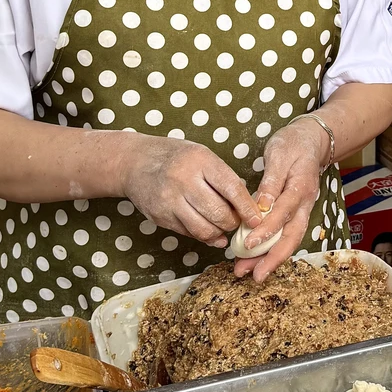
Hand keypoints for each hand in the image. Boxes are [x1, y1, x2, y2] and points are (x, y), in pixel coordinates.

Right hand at [118, 135, 261, 247]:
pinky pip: (188, 233)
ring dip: (219, 233)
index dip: (247, 208)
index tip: (257, 219)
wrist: (134, 162)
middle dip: (233, 223)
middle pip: (219, 213)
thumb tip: (246, 206)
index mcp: (200, 160)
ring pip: (204, 229)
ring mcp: (169, 200)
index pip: (231, 188)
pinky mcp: (160, 216)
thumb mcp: (202, 156)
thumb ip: (223, 178)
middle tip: (237, 221)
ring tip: (222, 226)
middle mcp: (184, 180)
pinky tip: (208, 230)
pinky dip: (202, 235)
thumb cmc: (176, 158)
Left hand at [233, 116, 327, 282]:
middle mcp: (304, 204)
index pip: (283, 213)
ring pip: (290, 240)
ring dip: (271, 259)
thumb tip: (262, 204)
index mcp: (300, 188)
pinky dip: (272, 250)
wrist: (312, 141)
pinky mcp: (295, 214)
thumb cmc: (293, 144)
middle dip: (273, 258)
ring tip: (249, 272)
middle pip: (292, 237)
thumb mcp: (280, 153)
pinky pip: (286, 235)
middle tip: (254, 275)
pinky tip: (256, 259)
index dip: (267, 230)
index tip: (248, 244)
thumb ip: (272, 180)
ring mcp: (302, 211)